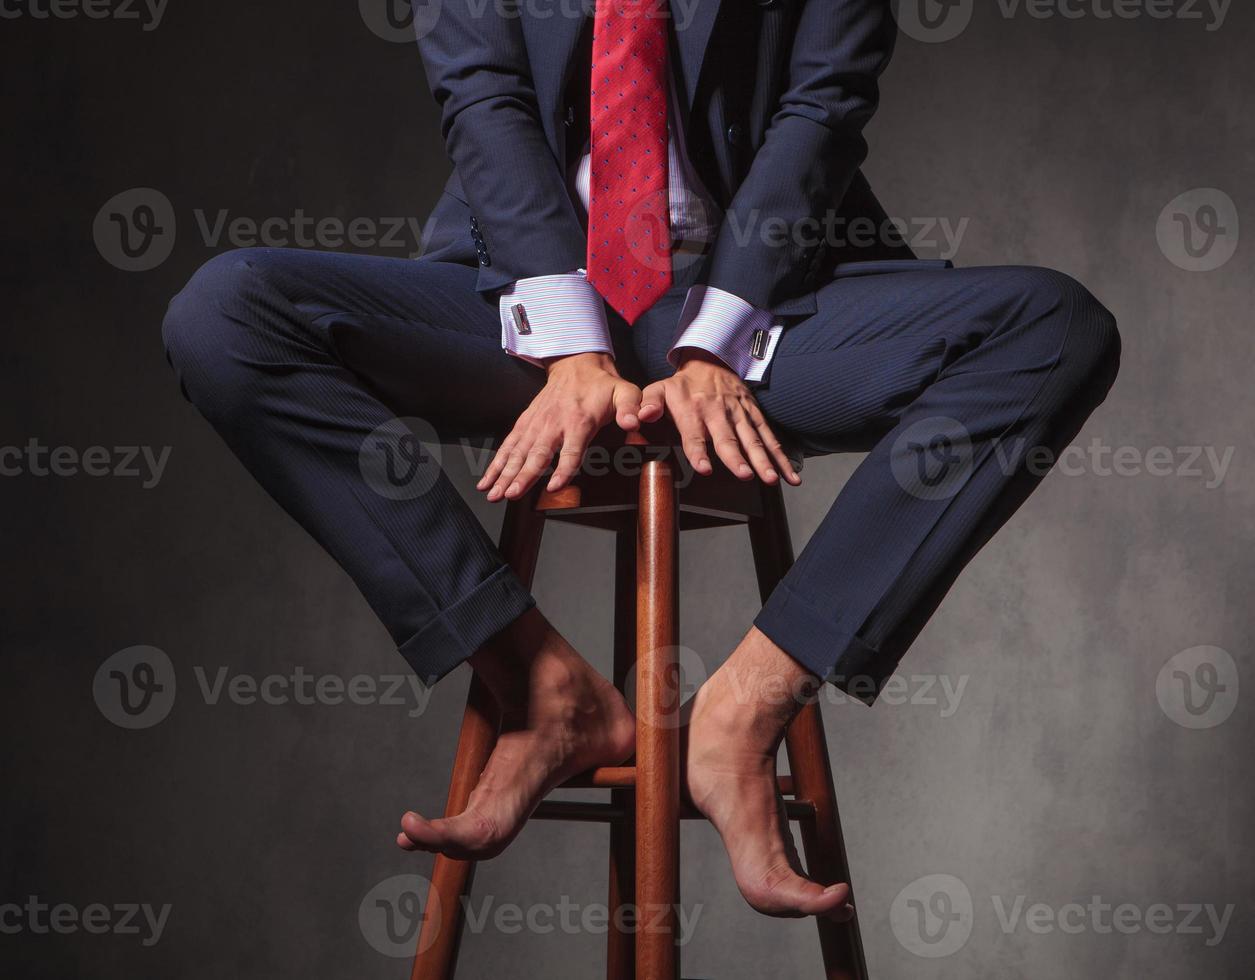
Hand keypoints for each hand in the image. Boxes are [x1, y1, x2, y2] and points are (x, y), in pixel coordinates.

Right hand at [478, 352, 641, 500]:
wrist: (576, 364)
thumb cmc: (602, 385)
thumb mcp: (624, 391)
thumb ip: (631, 407)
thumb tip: (634, 422)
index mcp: (579, 420)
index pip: (572, 449)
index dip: (564, 468)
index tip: (555, 486)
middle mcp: (554, 424)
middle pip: (537, 454)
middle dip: (522, 475)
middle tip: (512, 494)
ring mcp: (536, 424)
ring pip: (518, 452)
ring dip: (504, 474)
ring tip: (495, 494)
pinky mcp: (525, 424)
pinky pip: (508, 446)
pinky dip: (496, 464)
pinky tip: (487, 482)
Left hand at [638, 350, 799, 484]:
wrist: (711, 360)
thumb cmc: (681, 385)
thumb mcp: (659, 389)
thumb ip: (648, 403)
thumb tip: (640, 417)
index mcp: (693, 410)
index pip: (694, 434)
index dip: (698, 451)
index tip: (705, 468)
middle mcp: (718, 412)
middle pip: (729, 439)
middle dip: (738, 458)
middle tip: (745, 475)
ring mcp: (740, 414)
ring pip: (754, 439)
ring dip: (764, 459)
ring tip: (771, 479)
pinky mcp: (754, 415)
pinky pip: (770, 437)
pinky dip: (781, 457)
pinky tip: (790, 476)